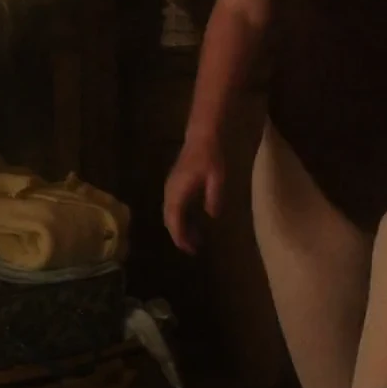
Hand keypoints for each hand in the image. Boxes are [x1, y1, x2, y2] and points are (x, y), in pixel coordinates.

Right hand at [163, 139, 225, 254]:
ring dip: (180, 227)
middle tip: (194, 249)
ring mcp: (171, 187)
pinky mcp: (174, 184)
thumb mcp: (217, 177)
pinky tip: (193, 222)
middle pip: (169, 219)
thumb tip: (212, 215)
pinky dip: (181, 218)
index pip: (175, 220)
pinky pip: (173, 207)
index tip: (190, 250)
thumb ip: (214, 196)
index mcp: (179, 191)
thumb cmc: (211, 157)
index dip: (181, 237)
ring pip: (170, 214)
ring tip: (196, 239)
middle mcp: (170, 191)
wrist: (202, 137)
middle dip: (180, 236)